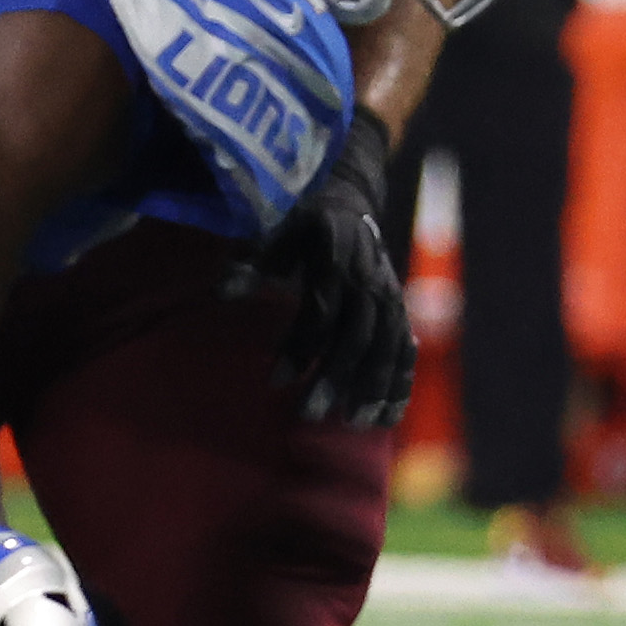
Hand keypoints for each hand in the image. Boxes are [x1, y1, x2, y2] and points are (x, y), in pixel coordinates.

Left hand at [248, 120, 414, 430]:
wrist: (350, 201)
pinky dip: (400, 383)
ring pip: (387, 347)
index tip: (274, 379)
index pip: (321, 311)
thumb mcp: (272, 232)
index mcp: (336, 258)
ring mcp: (391, 296)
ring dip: (372, 387)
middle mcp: (370, 279)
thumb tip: (219, 293)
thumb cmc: (302, 223)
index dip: (299, 346)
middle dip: (334, 378)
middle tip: (307, 415)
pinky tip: (388, 417)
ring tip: (353, 423)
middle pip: (356, 336)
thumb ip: (249, 264)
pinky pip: (405, 350)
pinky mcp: (400, 310)